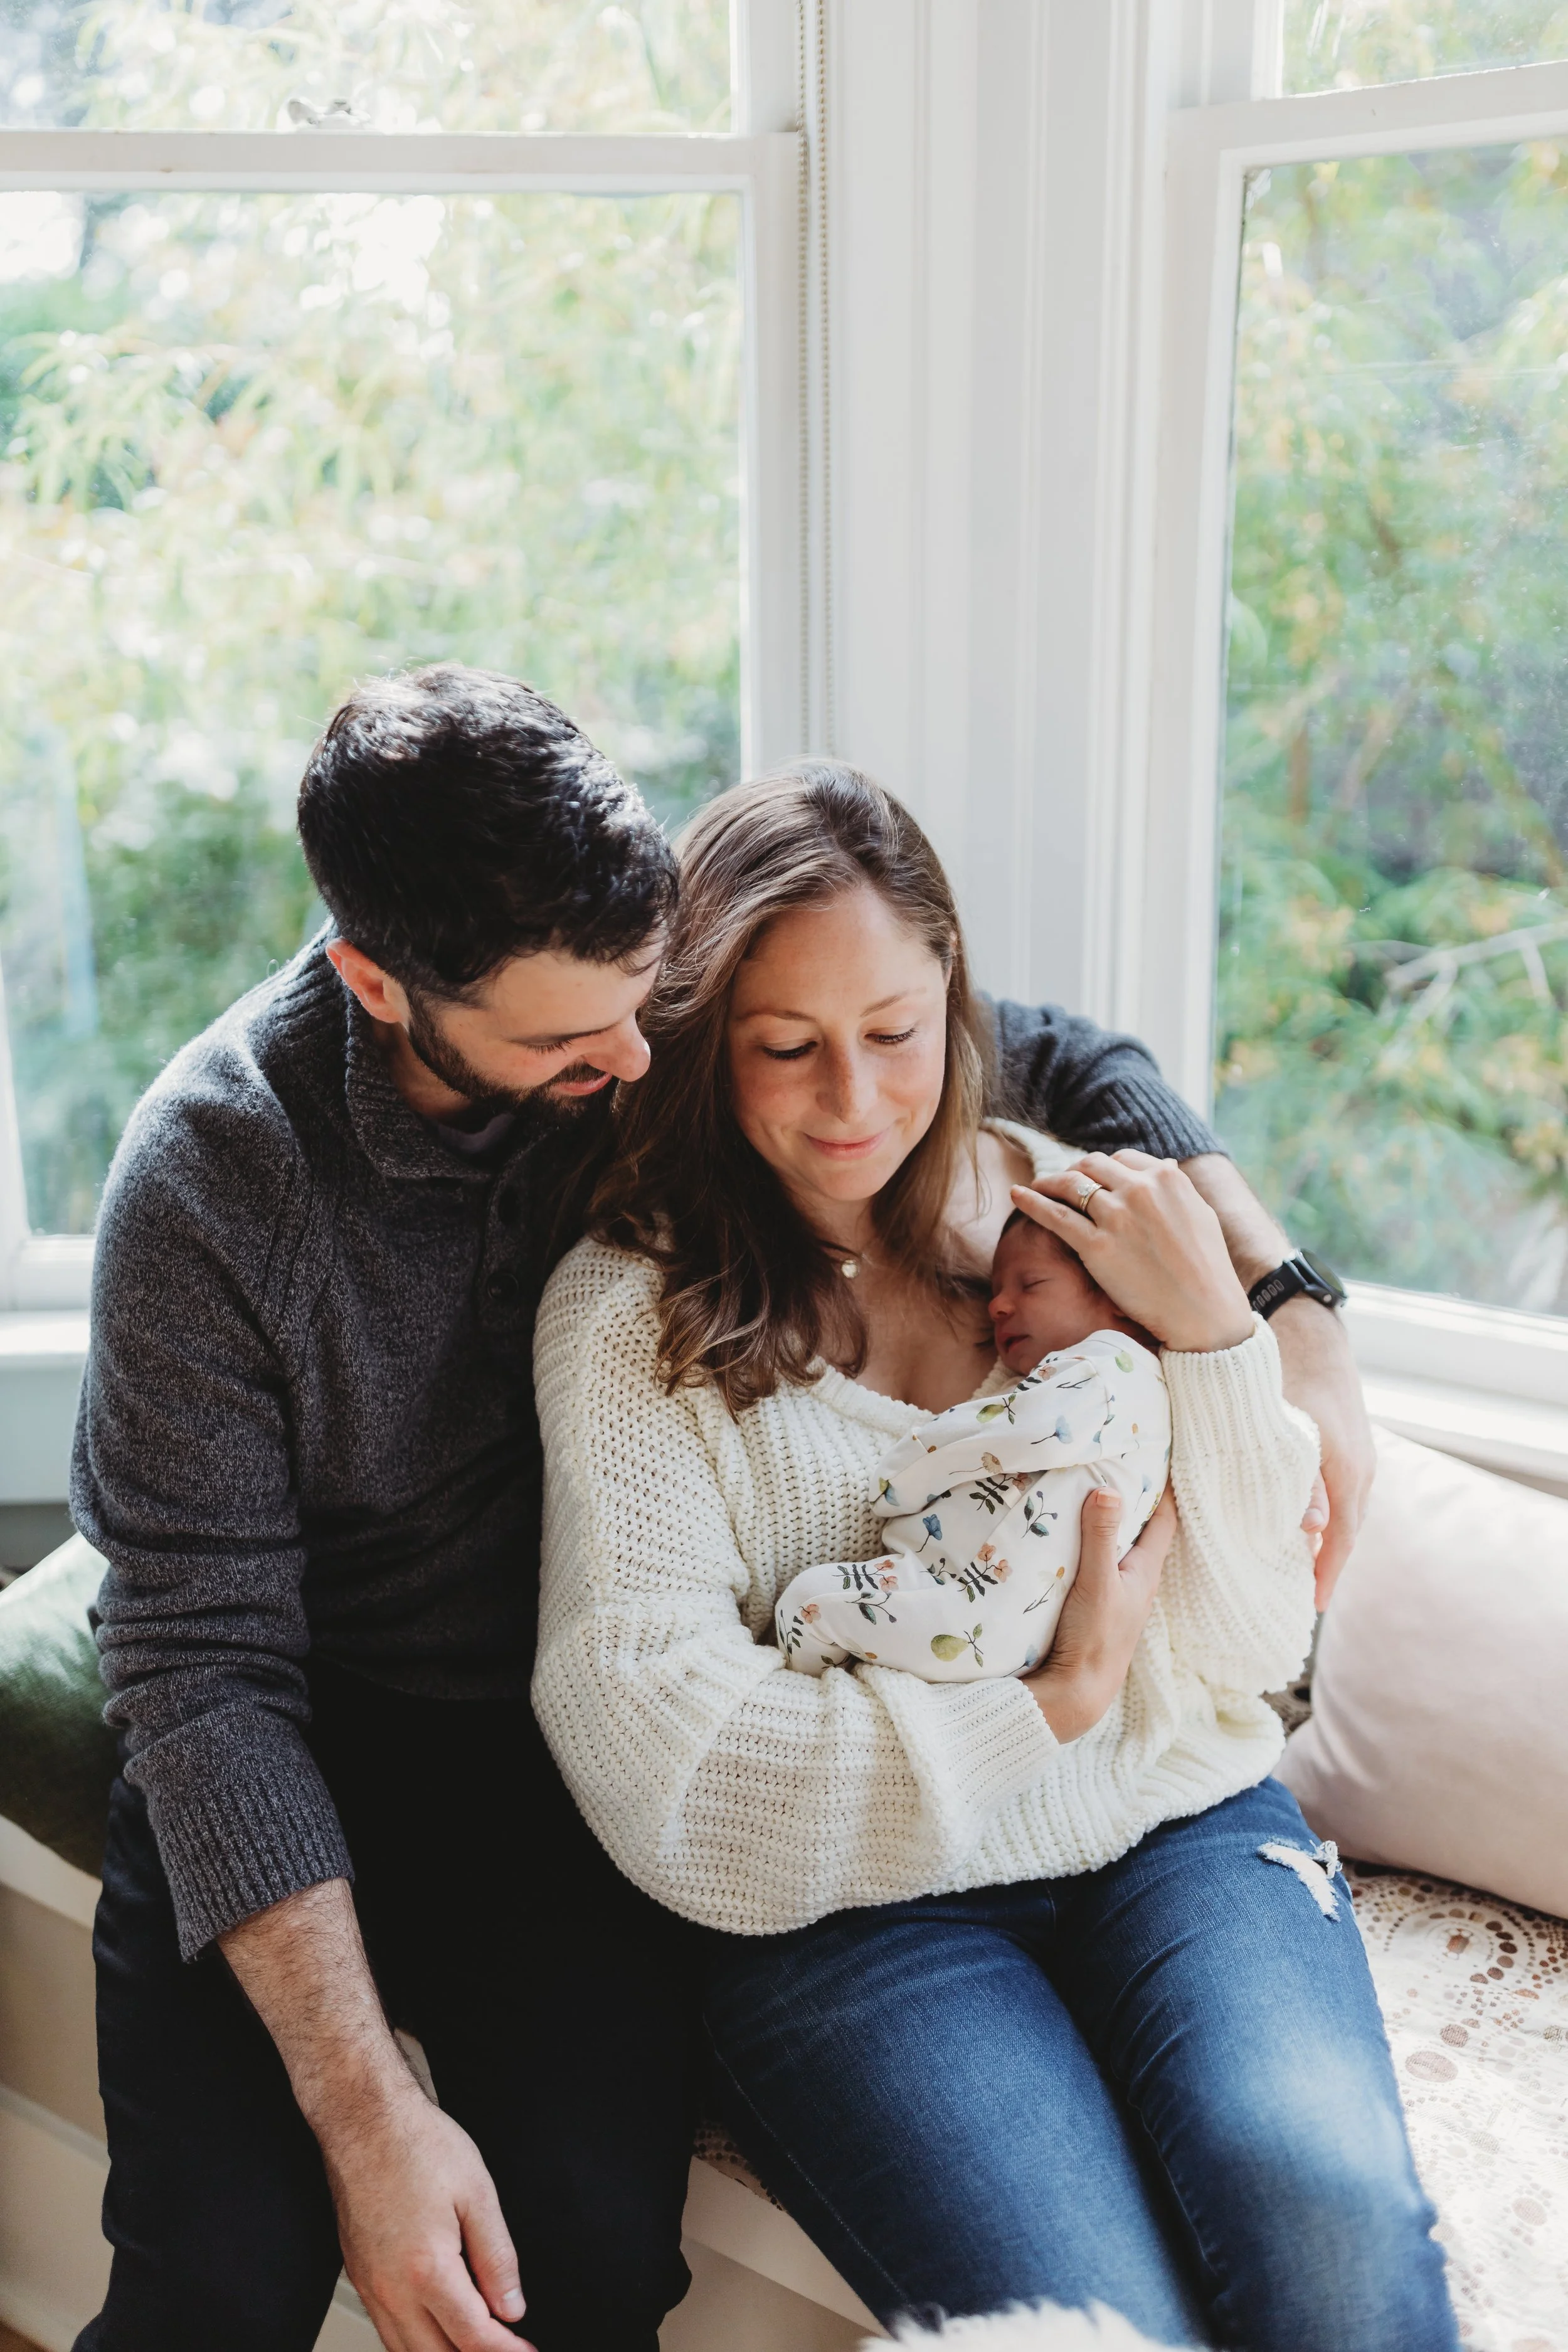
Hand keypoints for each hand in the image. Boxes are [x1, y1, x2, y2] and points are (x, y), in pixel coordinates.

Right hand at [321, 2075, 532, 2351]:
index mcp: (426, 2269)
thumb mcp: (477, 2194)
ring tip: (477, 2346)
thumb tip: (512, 2305)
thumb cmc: (417, 2145)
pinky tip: (436, 2332)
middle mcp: (391, 2288)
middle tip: (507, 2350)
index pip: (473, 2336)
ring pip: (405, 2351)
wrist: (364, 2120)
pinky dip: (414, 2344)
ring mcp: (369, 2286)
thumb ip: (497, 2258)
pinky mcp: (358, 2277)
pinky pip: (386, 2331)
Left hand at [1011, 1150, 1253, 1352]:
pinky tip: (1016, 1194)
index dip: (1103, 1169)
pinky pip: (1054, 1215)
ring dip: (1050, 1181)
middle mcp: (1139, 1189)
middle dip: (1075, 1171)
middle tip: (1062, 1183)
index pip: (1121, 1160)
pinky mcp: (1097, 1245)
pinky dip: (1031, 1201)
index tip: (1092, 1179)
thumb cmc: (1206, 1269)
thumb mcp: (1200, 1214)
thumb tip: (1167, 1164)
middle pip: (1092, 1166)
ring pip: (1070, 1184)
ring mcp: (1116, 1216)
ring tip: (1037, 1186)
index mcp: (1166, 1178)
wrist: (1203, 1311)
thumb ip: (1178, 1188)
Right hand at [1027, 1487, 1176, 1740]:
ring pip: (1119, 1548)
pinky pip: (1099, 1565)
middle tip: (1117, 1464)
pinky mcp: (1097, 1608)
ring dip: (1110, 1523)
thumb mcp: (1096, 1581)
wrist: (1076, 1692)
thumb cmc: (1094, 1638)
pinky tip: (1071, 1539)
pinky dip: (1092, 1545)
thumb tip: (1109, 1490)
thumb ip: (1101, 1537)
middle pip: (1142, 1530)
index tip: (1158, 1457)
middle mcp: (1137, 1581)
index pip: (1165, 1520)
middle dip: (1134, 1498)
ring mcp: (1118, 1596)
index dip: (1164, 1488)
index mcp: (1145, 1571)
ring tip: (1090, 1491)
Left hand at [1270, 1293, 1376, 1608]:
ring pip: (1345, 1510)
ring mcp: (1359, 1455)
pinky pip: (1342, 1491)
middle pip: (1346, 1529)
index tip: (1315, 1604)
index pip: (1341, 1538)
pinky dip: (1328, 1513)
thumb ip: (1299, 1482)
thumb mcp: (1288, 1431)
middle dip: (1328, 1562)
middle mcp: (1361, 1468)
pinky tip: (1305, 1520)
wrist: (1310, 1331)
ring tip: (1302, 1567)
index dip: (1328, 1572)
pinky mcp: (1349, 1443)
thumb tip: (1312, 1531)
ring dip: (1327, 1538)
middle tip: (1304, 1595)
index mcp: (1348, 1472)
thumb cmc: (1290, 1377)